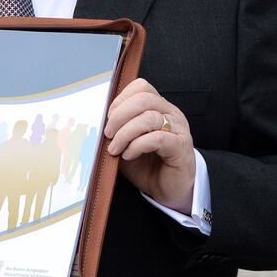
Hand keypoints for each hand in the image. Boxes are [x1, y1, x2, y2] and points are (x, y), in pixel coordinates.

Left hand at [104, 79, 195, 213]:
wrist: (169, 190)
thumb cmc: (147, 166)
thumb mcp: (126, 144)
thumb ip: (117, 130)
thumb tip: (95, 123)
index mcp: (159, 107)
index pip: (141, 87)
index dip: (120, 100)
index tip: (108, 118)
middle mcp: (171, 114)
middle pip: (144, 98)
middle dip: (119, 116)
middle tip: (108, 134)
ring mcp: (178, 129)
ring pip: (149, 117)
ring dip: (125, 133)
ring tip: (114, 149)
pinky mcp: (181, 147)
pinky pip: (157, 138)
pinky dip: (137, 146)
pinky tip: (128, 155)